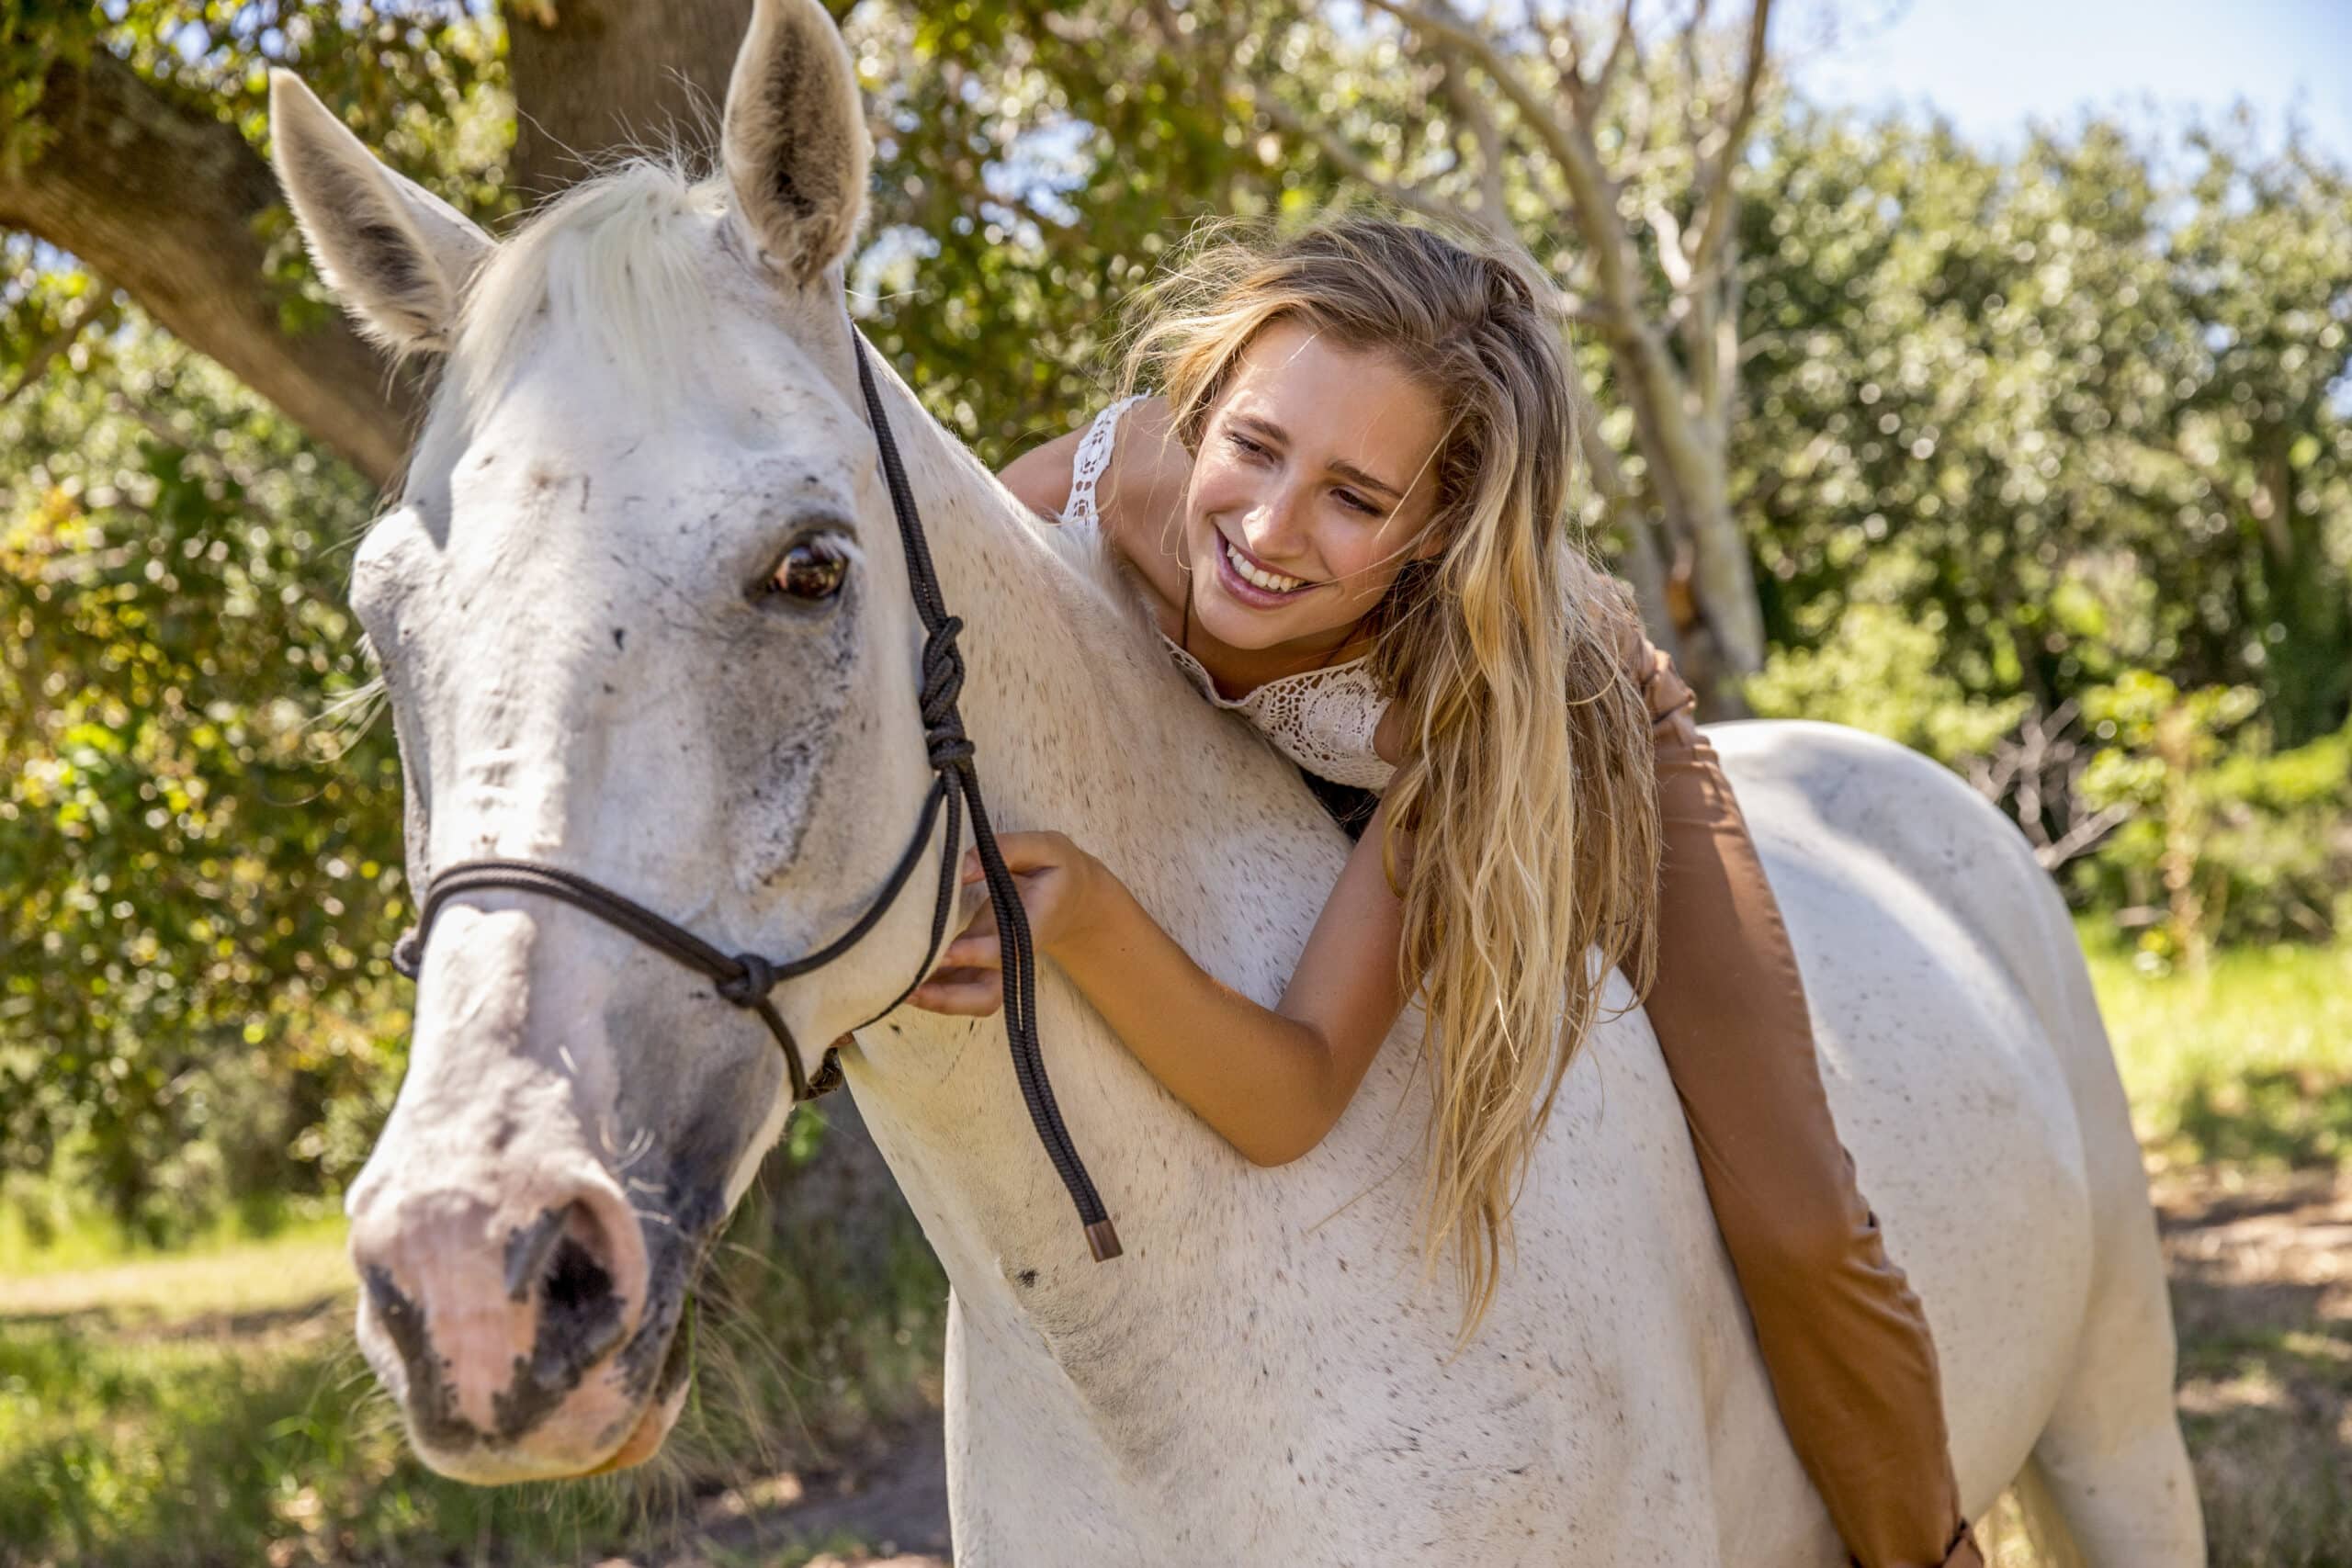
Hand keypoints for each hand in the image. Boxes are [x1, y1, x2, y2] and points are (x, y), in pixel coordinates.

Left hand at [906, 830, 1100, 1016]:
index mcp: (1033, 925)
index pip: (1006, 951)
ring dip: (939, 1001)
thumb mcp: (1044, 847)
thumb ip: (1005, 849)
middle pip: (990, 996)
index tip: (943, 953)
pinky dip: (936, 989)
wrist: (1075, 897)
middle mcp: (1016, 954)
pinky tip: (906, 981)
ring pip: (975, 1000)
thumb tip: (960, 867)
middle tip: (910, 989)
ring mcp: (1001, 963)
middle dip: (950, 999)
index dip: (975, 955)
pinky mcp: (985, 961)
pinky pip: (963, 987)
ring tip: (900, 991)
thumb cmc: (1058, 869)